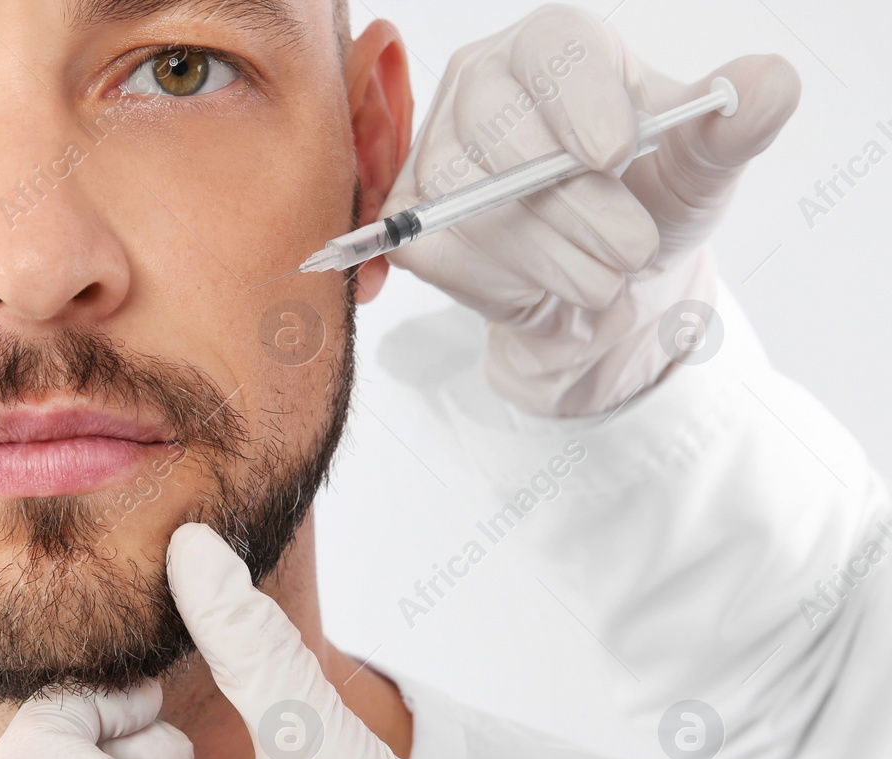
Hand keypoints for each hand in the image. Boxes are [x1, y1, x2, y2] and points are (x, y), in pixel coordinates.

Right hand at [383, 4, 799, 415]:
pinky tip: (547, 280)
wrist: (600, 275)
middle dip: (575, 202)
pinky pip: (449, 249)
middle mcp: (481, 87)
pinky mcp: (416, 222)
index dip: (579, 100)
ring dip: (554, 252)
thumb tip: (770, 84)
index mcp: (552, 49)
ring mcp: (437, 154)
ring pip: (473, 201)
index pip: (549, 51)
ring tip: (603, 273)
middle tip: (633, 246)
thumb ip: (736, 122)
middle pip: (501, 131)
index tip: (613, 154)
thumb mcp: (701, 163)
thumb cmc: (644, 198)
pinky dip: (512, 278)